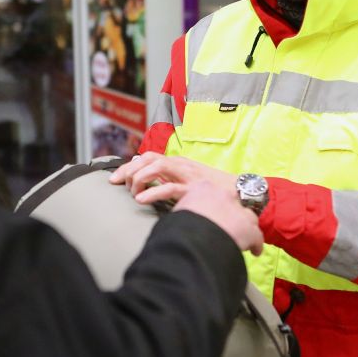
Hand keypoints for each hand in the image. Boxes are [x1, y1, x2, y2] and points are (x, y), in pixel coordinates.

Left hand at [109, 152, 235, 203]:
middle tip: (115, 183)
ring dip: (139, 178)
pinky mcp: (194, 188)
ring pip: (156, 167)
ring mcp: (188, 175)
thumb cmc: (214, 190)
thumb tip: (144, 178)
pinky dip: (153, 192)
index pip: (148, 157)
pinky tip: (141, 200)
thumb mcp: (188, 182)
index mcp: (178, 162)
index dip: (129, 166)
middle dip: (128, 170)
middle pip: (148, 159)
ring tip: (131, 192)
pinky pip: (169, 187)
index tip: (115, 178)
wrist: (242, 192)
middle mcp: (181, 164)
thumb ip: (168, 178)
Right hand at [172, 180, 263, 255]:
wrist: (191, 238)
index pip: (215, 194)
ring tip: (240, 240)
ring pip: (249, 219)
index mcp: (203, 188)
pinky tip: (254, 252)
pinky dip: (255, 245)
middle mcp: (223, 195)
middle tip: (226, 227)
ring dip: (245, 228)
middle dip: (232, 215)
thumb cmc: (177, 226)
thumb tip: (182, 220)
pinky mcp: (249, 229)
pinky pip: (256, 237)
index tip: (213, 214)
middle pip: (234, 203)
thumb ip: (185, 211)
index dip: (215, 206)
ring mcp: (238, 211)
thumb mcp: (176, 211)